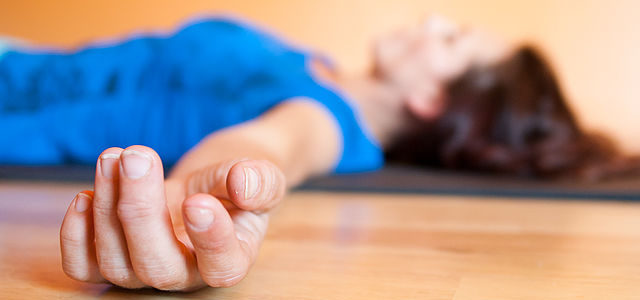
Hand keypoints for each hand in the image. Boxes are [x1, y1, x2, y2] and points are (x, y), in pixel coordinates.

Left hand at [59, 145, 285, 290]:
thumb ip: (260, 182)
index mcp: (231, 259)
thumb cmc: (234, 185)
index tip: (197, 200)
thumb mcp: (261, 176)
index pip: (222, 265)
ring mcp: (145, 273)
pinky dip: (75, 235)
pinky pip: (83, 267)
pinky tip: (85, 195)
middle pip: (157, 267)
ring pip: (116, 262)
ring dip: (108, 205)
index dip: (209, 238)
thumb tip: (243, 183)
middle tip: (138, 157)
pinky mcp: (112, 261)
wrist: (205, 186)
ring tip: (115, 156)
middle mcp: (186, 276)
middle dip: (140, 212)